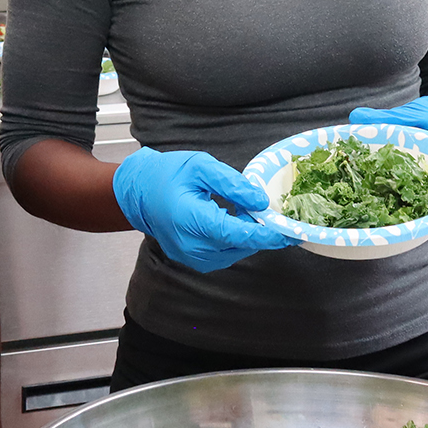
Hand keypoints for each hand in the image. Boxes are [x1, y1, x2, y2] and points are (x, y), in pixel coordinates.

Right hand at [112, 147, 292, 272]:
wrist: (139, 193)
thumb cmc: (168, 175)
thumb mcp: (201, 167)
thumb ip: (232, 184)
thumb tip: (261, 201)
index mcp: (191, 219)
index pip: (237, 235)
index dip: (266, 234)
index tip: (288, 232)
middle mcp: (191, 245)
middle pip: (240, 245)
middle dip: (259, 230)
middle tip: (267, 209)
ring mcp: (191, 257)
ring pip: (235, 252)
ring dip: (247, 235)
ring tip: (246, 212)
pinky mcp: (194, 261)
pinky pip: (224, 255)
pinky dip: (234, 241)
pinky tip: (232, 221)